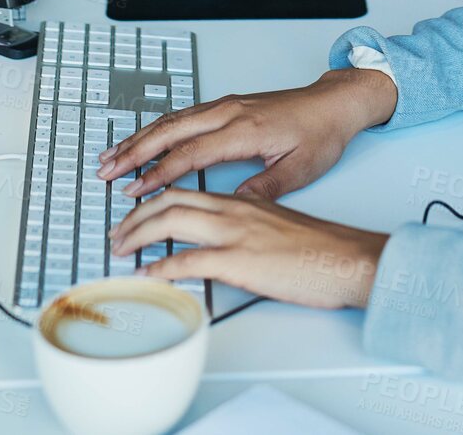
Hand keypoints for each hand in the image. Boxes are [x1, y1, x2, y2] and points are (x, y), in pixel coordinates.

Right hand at [96, 69, 396, 201]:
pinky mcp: (227, 105)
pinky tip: (143, 140)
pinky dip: (158, 128)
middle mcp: (230, 112)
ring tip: (112, 156)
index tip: (134, 191)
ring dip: (140, 137)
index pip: (191, 153)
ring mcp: (226, 105)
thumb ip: (264, 189)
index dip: (159, 173)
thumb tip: (230, 207)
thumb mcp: (300, 168)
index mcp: (245, 129)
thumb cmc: (320, 134)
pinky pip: (184, 115)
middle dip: (134, 151)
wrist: (335, 103)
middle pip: (171, 130)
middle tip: (105, 170)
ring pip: (173, 120)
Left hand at [109, 188, 386, 308]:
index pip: (186, 186)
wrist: (347, 257)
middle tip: (116, 231)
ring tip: (120, 247)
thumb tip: (222, 233)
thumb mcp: (277, 220)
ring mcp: (235, 231)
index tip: (134, 209)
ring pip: (172, 220)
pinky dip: (161, 267)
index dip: (154, 195)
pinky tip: (147, 276)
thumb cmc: (319, 245)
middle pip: (170, 198)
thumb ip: (247, 219)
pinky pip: (188, 260)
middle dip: (136, 213)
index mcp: (242, 197)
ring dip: (138, 233)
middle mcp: (234, 208)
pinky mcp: (239, 259)